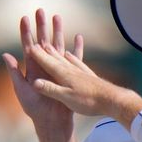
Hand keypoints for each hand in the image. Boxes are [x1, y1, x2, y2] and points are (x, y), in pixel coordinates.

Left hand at [4, 9, 82, 141]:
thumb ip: (14, 72)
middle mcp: (43, 66)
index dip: (26, 32)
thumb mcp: (21, 89)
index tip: (24, 17)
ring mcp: (56, 69)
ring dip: (58, 31)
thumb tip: (5, 55)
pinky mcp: (67, 75)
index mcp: (32, 68)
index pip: (28, 46)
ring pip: (57, 45)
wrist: (51, 120)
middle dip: (41, 26)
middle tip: (41, 10)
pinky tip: (77, 37)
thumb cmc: (34, 108)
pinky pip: (74, 58)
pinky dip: (76, 48)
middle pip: (43, 41)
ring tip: (57, 16)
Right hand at [26, 43, 141, 131]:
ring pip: (65, 58)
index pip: (47, 63)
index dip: (37, 55)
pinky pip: (77, 61)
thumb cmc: (88, 101)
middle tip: (37, 41)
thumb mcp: (66, 98)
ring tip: (50, 45)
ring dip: (56, 51)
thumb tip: (34, 82)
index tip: (29, 46)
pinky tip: (70, 54)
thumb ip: (50, 89)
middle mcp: (71, 69)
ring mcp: (80, 71)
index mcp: (63, 75)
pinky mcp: (88, 74)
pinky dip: (71, 56)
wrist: (112, 100)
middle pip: (55, 57)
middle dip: (45, 49)